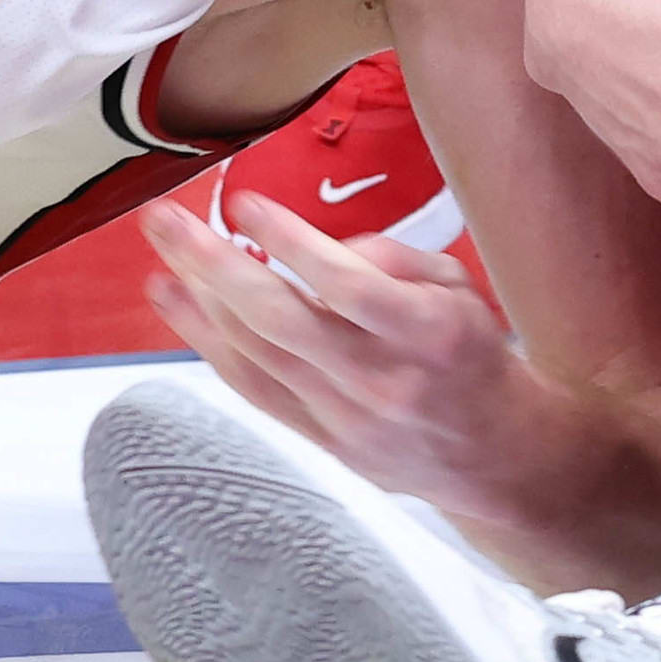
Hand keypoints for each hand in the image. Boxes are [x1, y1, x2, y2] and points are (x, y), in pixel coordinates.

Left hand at [142, 196, 542, 521]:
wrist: (498, 457)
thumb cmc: (474, 357)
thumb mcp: (458, 289)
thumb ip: (392, 259)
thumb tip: (319, 247)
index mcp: (426, 333)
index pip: (347, 286)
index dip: (289, 243)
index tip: (243, 204)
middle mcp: (381, 380)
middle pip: (281, 321)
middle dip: (212, 265)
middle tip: (167, 221)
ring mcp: (346, 419)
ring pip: (257, 357)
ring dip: (199, 304)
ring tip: (161, 257)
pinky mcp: (323, 443)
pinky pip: (256, 390)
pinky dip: (212, 347)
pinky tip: (182, 309)